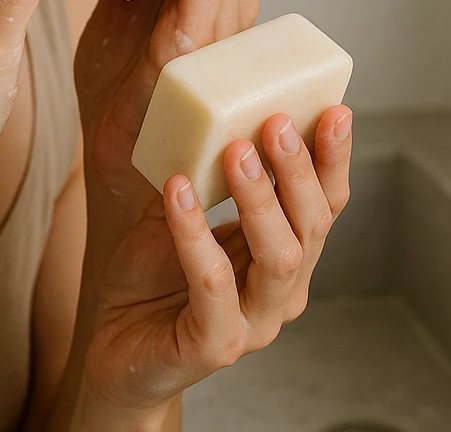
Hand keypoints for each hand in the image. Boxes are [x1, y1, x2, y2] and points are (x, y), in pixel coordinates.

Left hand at [80, 108, 354, 409]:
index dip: (334, 159)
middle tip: (276, 122)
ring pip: (279, 257)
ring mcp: (255, 322)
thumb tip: (203, 102)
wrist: (114, 347)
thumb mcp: (181, 211)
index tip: (336, 110)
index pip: (326, 203)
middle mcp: (283, 290)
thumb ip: (202, 170)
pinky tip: (177, 192)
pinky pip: (213, 285)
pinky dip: (196, 235)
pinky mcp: (216, 345)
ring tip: (236, 151)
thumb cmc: (151, 275)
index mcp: (287, 254)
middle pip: (313, 225)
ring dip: (261, 199)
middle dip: (299, 170)